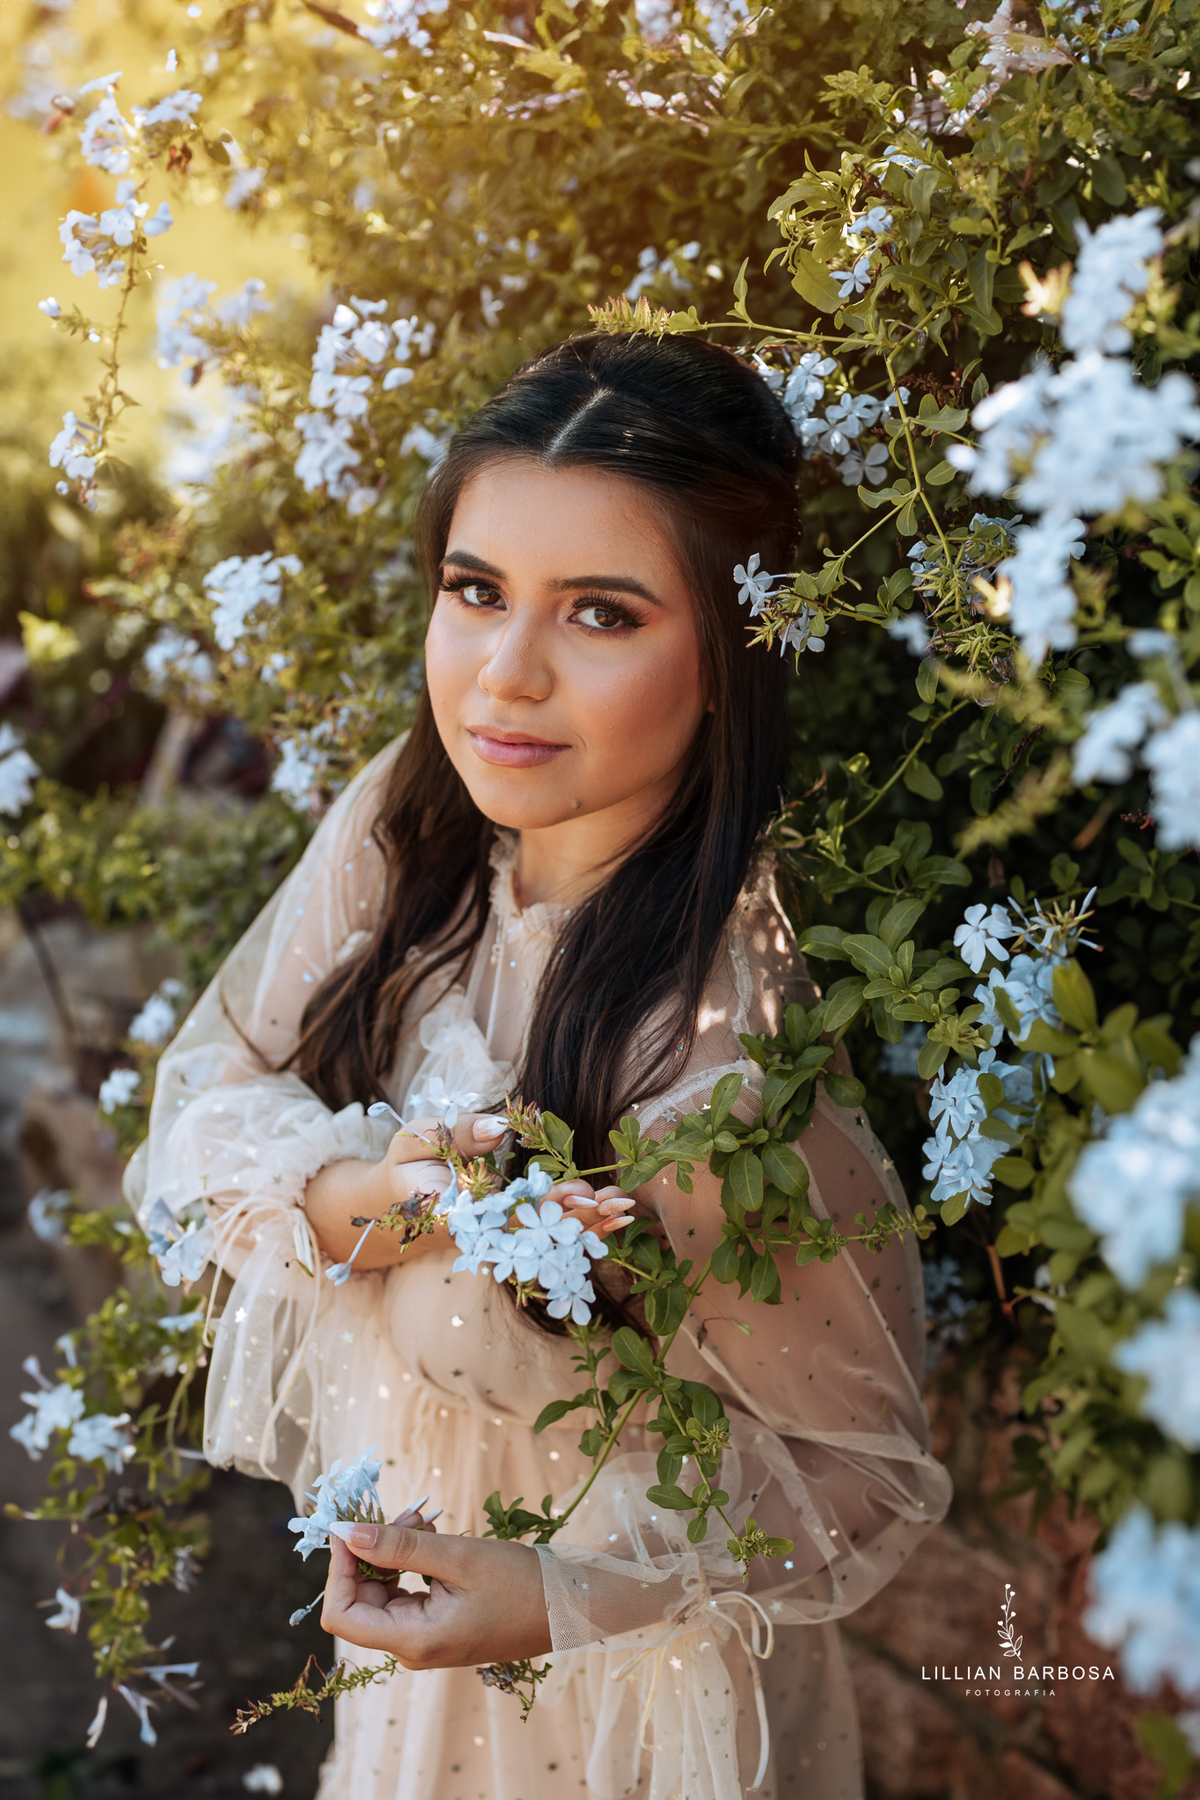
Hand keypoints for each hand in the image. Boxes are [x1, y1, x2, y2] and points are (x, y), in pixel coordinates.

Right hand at [304, 1112, 635, 1269]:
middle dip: (579, 1218)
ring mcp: (493, 1241)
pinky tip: (611, 1220)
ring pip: (543, 1239)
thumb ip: (457, 1133)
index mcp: (452, 1211)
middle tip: (619, 1202)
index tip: (579, 1194)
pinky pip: (544, 1237)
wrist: (396, 1202)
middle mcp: (478, 1234)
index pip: (505, 1212)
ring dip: (586, 1226)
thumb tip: (497, 1128)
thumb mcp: (419, 1137)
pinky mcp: (506, 1238)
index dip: (544, 1206)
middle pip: (534, 1232)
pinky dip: (578, 1228)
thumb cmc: (406, 1164)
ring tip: (624, 1207)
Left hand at [321, 1511, 551, 1667]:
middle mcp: (412, 1647)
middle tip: (407, 1515)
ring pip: (383, 1592)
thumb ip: (400, 1547)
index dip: (337, 1571)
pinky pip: (405, 1593)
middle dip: (371, 1551)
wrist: (568, 1608)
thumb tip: (347, 1534)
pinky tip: (432, 1536)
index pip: (342, 1615)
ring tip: (424, 1521)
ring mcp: (424, 1639)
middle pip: (362, 1599)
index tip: (349, 1528)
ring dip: (393, 1552)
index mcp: (414, 1641)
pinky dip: (410, 1562)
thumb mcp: (459, 1557)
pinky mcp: (437, 1627)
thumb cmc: (521, 1585)